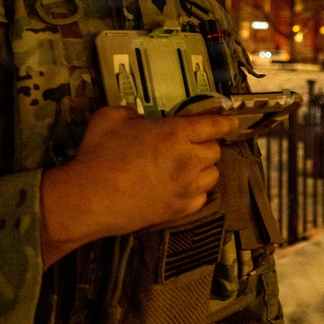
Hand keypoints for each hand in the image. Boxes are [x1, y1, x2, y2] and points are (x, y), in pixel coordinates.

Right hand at [39, 106, 236, 265]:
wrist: (90, 197)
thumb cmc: (100, 153)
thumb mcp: (112, 117)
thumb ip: (132, 113)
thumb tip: (140, 121)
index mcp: (176, 133)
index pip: (212, 125)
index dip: (225, 122)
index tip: (232, 121)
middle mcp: (189, 159)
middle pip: (215, 151)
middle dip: (207, 144)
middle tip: (191, 144)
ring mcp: (186, 188)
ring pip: (212, 175)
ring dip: (204, 168)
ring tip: (189, 167)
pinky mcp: (179, 210)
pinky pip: (201, 198)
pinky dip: (196, 191)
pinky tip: (182, 188)